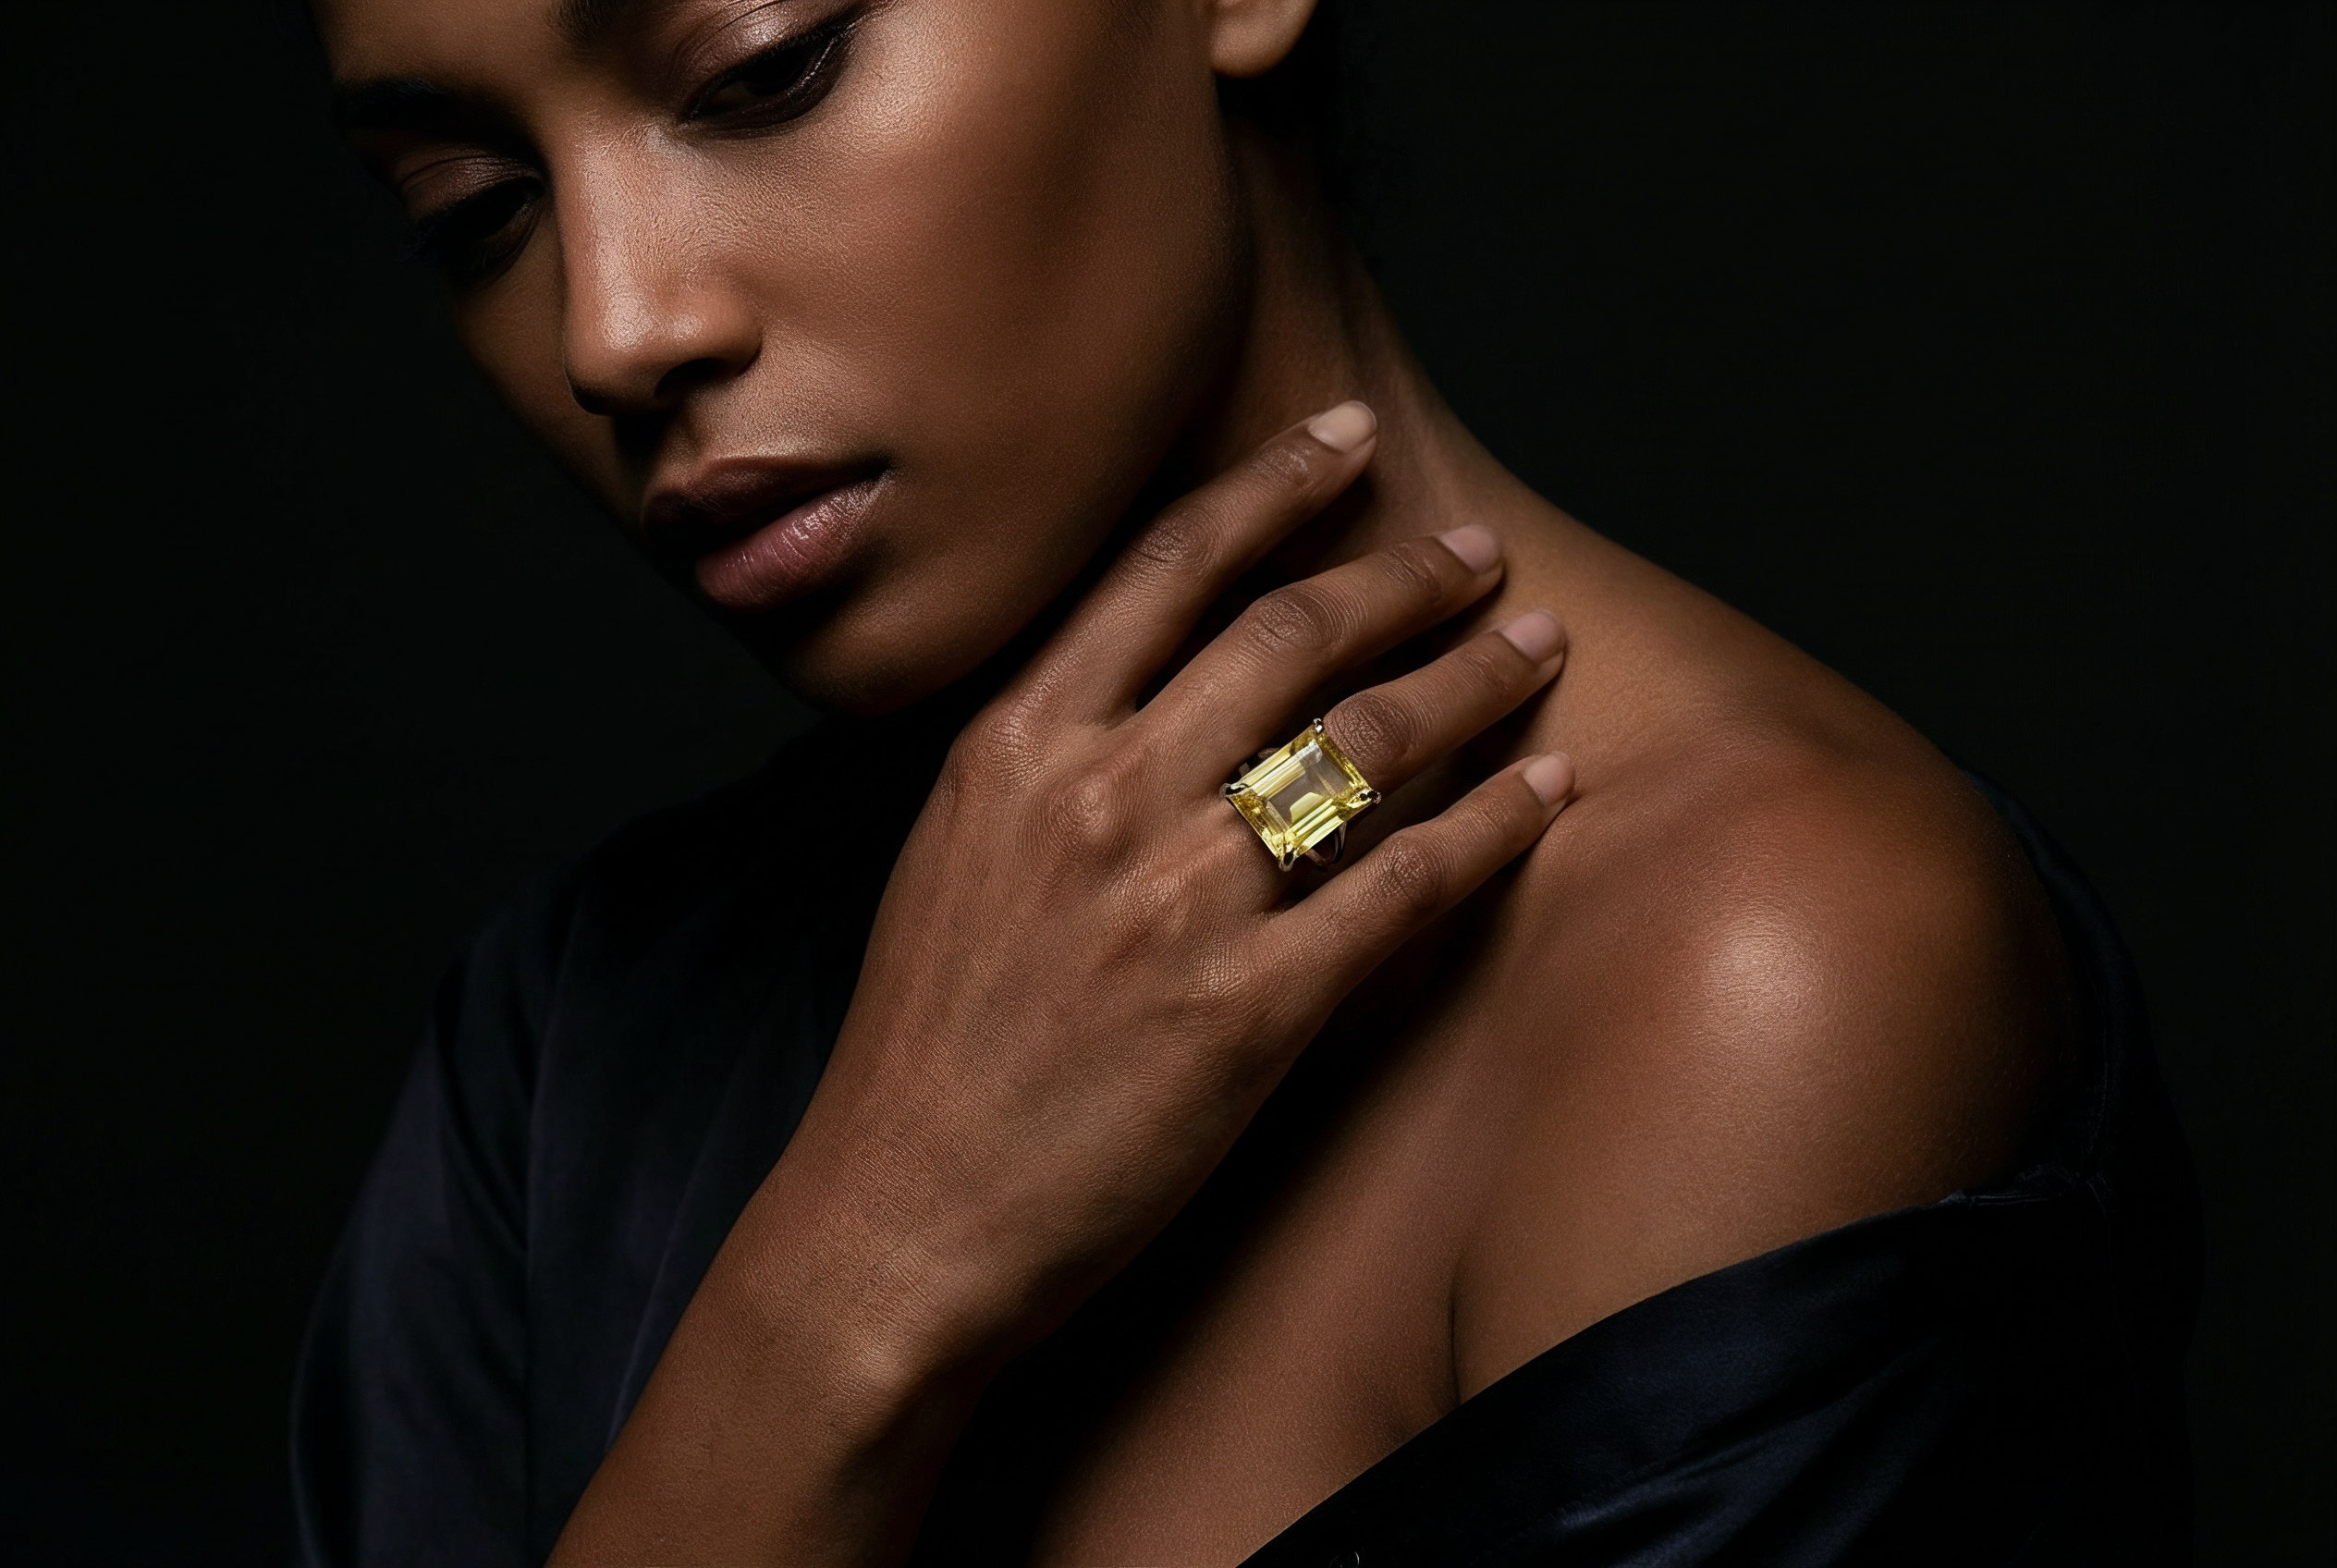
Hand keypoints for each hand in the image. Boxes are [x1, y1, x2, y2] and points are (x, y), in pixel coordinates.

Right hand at [551, 402, 1572, 1563]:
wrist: (899, 1214)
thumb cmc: (927, 1046)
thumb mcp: (952, 856)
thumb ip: (1042, 756)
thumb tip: (1140, 686)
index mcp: (1015, 744)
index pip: (1165, 571)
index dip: (1273, 489)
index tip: (1349, 443)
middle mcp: (1099, 796)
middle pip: (1288, 637)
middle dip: (1403, 576)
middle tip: (1475, 551)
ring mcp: (1176, 901)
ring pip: (1363, 742)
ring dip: (1471, 678)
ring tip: (1537, 646)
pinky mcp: (1247, 1010)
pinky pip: (1403, 885)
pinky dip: (1492, 825)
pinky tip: (1548, 788)